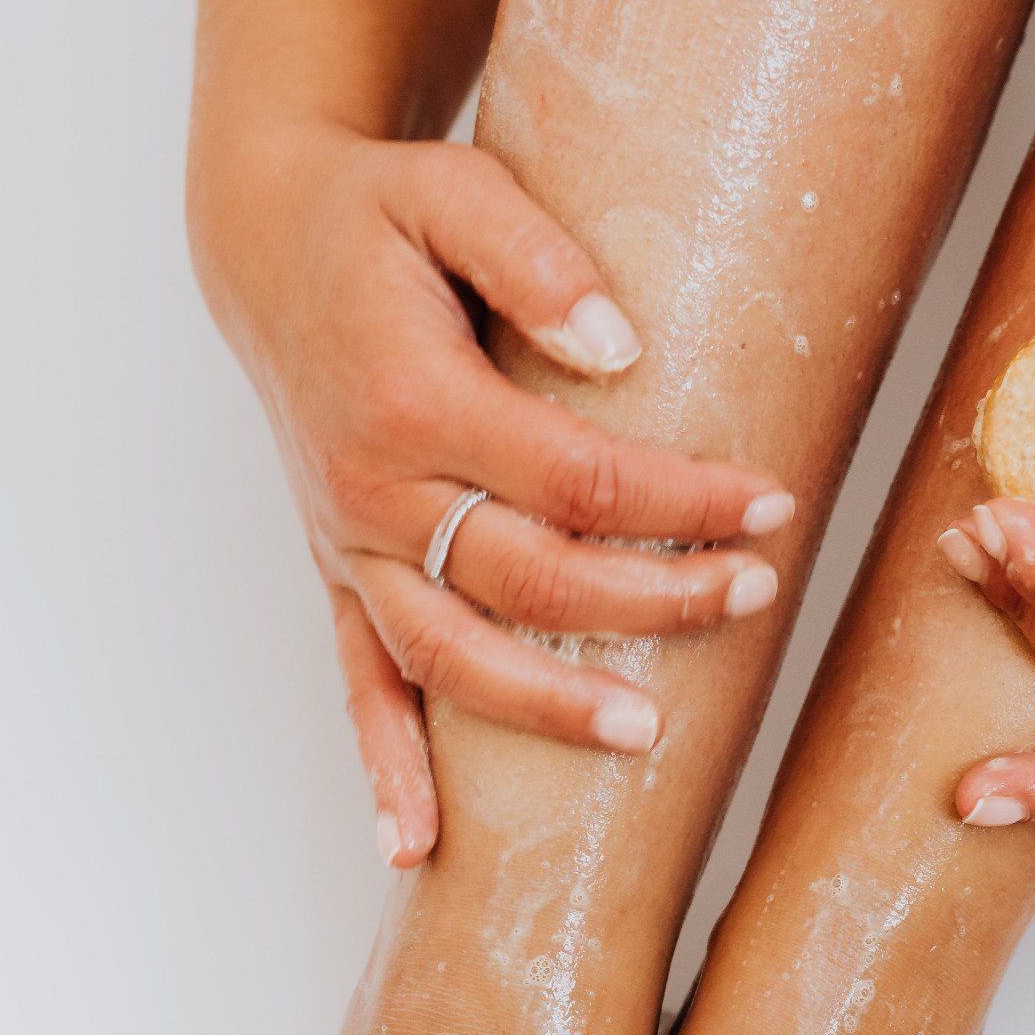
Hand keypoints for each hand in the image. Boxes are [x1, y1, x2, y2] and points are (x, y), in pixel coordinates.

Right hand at [194, 124, 794, 865]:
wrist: (264, 239)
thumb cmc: (373, 214)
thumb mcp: (453, 190)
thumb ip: (536, 261)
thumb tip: (622, 352)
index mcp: (410, 396)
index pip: (573, 478)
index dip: (679, 501)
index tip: (770, 503)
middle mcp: (372, 486)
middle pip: (528, 577)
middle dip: (652, 599)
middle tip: (753, 596)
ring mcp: (350, 541)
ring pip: (451, 656)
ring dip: (547, 703)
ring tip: (646, 729)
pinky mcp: (338, 570)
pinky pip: (358, 682)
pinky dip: (383, 767)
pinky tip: (415, 844)